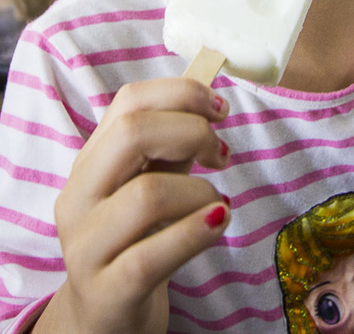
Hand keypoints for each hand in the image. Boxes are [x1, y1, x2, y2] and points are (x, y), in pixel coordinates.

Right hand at [38, 77, 230, 333]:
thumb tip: (211, 104)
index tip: (220, 109)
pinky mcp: (106, 291)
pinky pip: (151, 255)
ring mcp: (86, 246)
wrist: (104, 316)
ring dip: (200, 190)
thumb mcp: (150, 183)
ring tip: (217, 202)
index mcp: (89, 161)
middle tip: (221, 154)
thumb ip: (172, 147)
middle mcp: (79, 197)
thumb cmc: (135, 239)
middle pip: (132, 133)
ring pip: (148, 194)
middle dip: (192, 132)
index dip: (182, 94)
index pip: (129, 101)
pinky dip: (195, 232)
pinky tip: (219, 220)